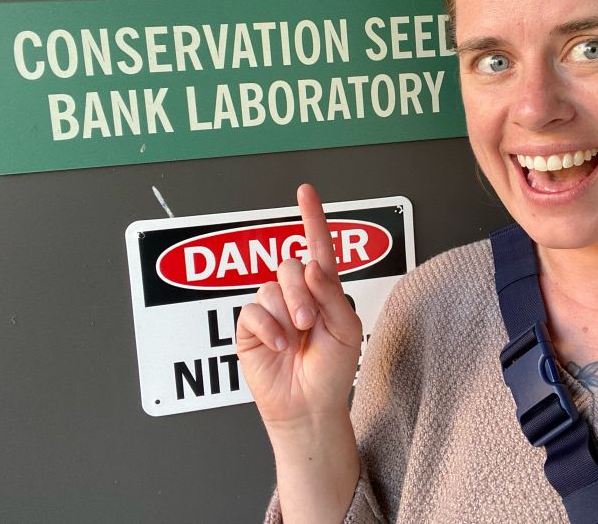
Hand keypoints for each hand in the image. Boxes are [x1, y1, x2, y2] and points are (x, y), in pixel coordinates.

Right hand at [236, 183, 363, 426]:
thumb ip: (332, 294)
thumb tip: (311, 264)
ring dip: (286, 316)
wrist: (310, 406)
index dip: (312, 217)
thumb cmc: (333, 369)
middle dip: (300, 294)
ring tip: (295, 341)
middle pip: (288, 266)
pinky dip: (268, 329)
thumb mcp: (346, 330)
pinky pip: (252, 311)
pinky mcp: (250, 327)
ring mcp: (271, 309)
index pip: (317, 246)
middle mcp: (295, 293)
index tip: (306, 191)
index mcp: (322, 289)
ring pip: (270, 289)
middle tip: (308, 322)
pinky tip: (279, 346)